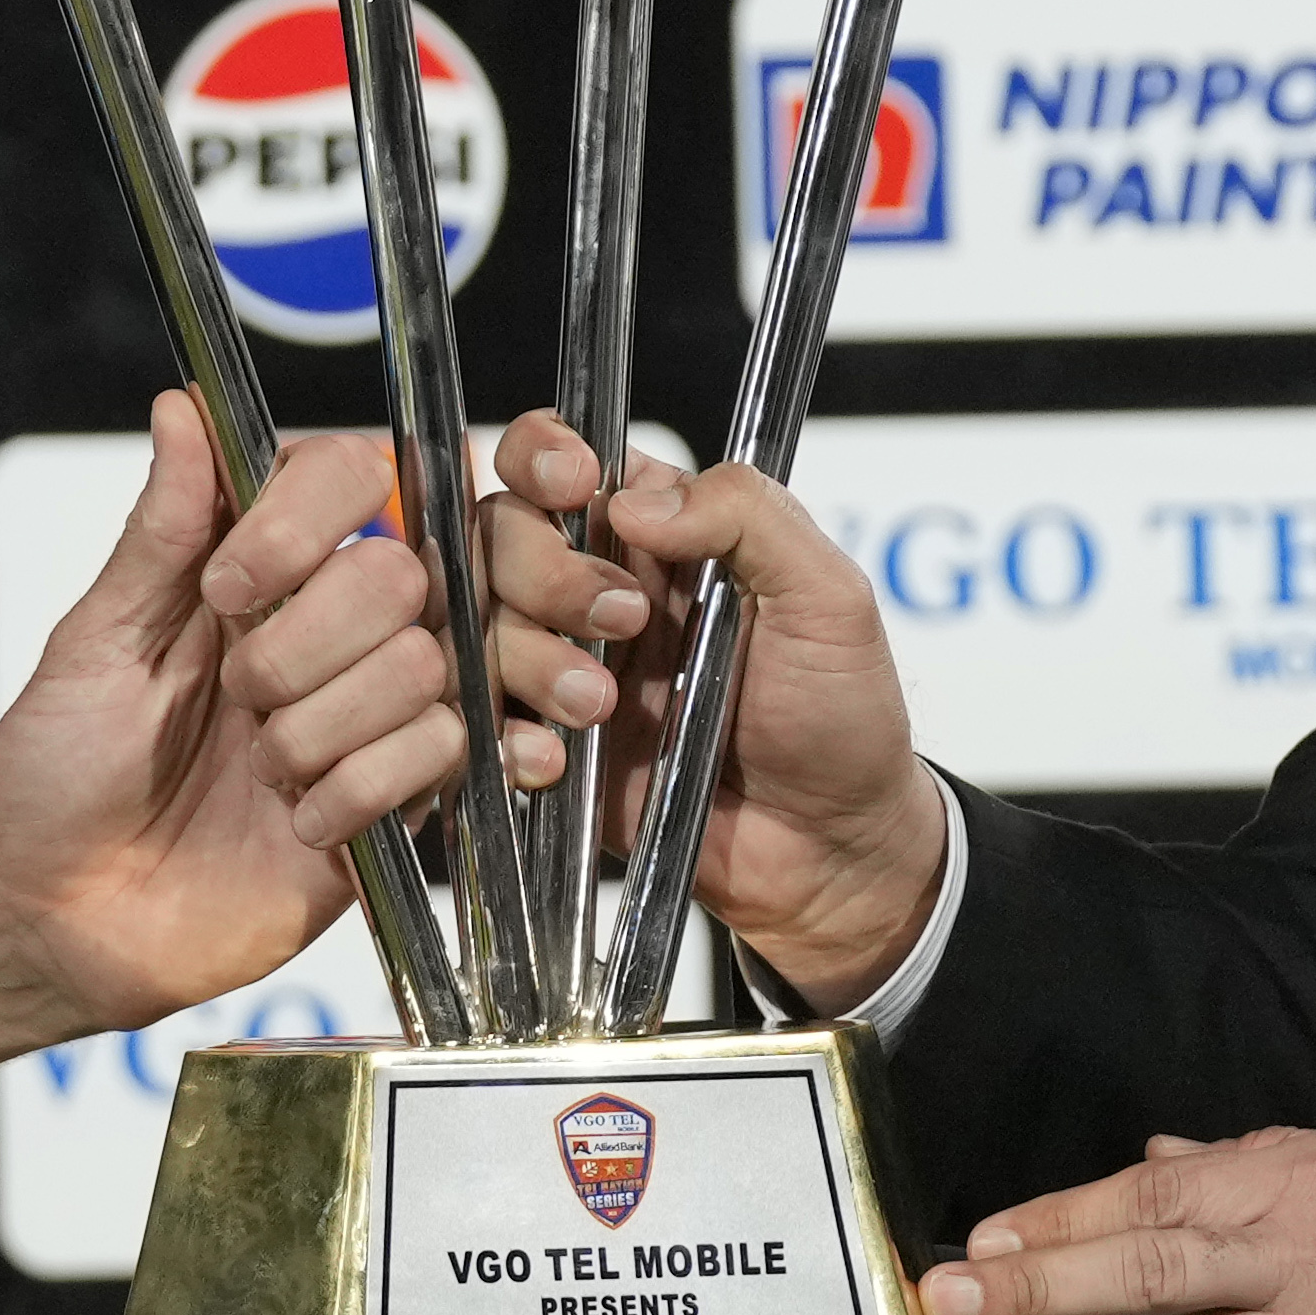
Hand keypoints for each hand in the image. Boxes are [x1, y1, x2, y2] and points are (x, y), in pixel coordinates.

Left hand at [0, 391, 610, 1045]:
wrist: (62, 918)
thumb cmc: (56, 773)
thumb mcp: (96, 640)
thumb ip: (164, 531)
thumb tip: (184, 407)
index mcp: (253, 565)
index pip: (350, 474)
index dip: (305, 522)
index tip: (226, 588)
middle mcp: (326, 625)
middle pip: (402, 572)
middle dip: (303, 645)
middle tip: (234, 695)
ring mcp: (371, 710)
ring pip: (426, 665)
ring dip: (321, 728)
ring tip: (258, 767)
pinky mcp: (403, 798)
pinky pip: (440, 755)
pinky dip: (355, 792)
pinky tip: (298, 821)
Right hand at [482, 437, 948, 1006]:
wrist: (828, 855)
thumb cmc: (842, 722)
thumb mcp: (830, 601)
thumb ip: (750, 517)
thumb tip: (633, 499)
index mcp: (656, 535)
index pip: (558, 459)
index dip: (543, 458)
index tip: (574, 487)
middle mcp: (591, 588)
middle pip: (497, 532)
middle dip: (542, 571)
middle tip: (623, 621)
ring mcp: (557, 665)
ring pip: (475, 623)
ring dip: (527, 657)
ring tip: (600, 709)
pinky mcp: (538, 741)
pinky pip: (473, 719)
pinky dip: (505, 735)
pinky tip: (560, 759)